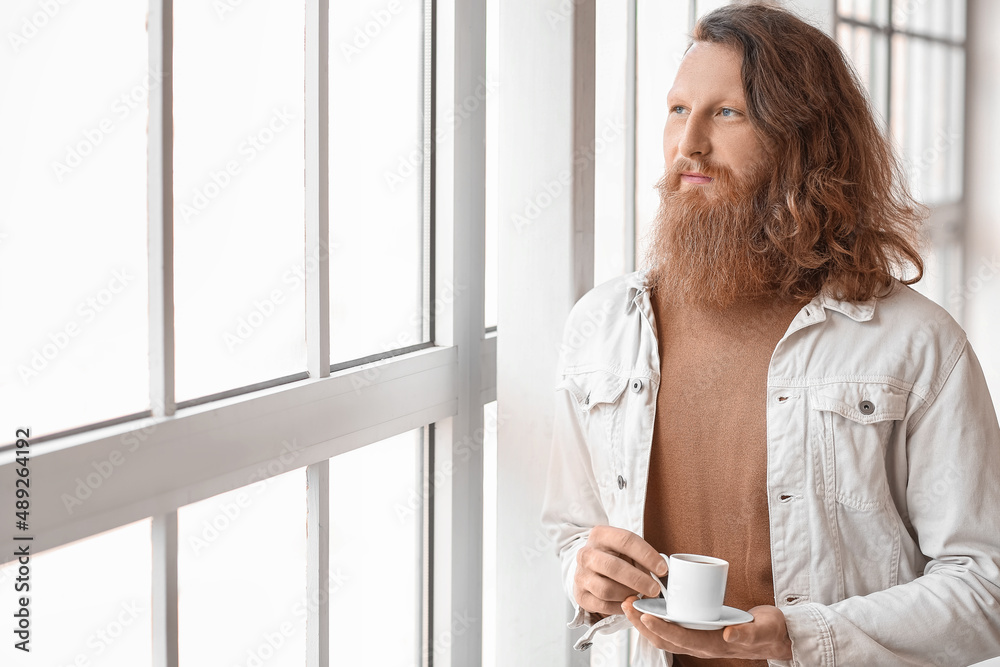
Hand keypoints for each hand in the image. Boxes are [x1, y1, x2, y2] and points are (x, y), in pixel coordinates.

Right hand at [573, 526, 667, 616]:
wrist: (589, 569)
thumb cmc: (615, 557)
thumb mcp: (626, 550)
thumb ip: (642, 559)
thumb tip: (662, 575)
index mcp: (600, 535)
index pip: (626, 540)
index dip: (647, 555)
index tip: (663, 569)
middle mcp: (586, 554)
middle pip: (614, 567)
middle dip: (639, 580)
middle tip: (655, 590)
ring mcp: (580, 575)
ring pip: (607, 589)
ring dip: (628, 595)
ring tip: (640, 595)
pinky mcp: (580, 595)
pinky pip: (603, 605)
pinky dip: (620, 607)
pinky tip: (629, 603)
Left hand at [621, 597, 792, 660]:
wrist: (775, 636)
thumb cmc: (769, 631)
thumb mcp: (764, 629)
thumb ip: (749, 633)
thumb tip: (729, 635)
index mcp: (715, 644)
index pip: (682, 639)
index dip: (662, 629)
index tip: (646, 615)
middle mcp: (702, 645)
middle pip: (665, 639)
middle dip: (643, 624)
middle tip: (627, 604)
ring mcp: (698, 640)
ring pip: (663, 636)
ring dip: (644, 622)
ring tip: (629, 605)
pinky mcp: (697, 632)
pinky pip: (670, 629)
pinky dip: (654, 620)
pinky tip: (646, 607)